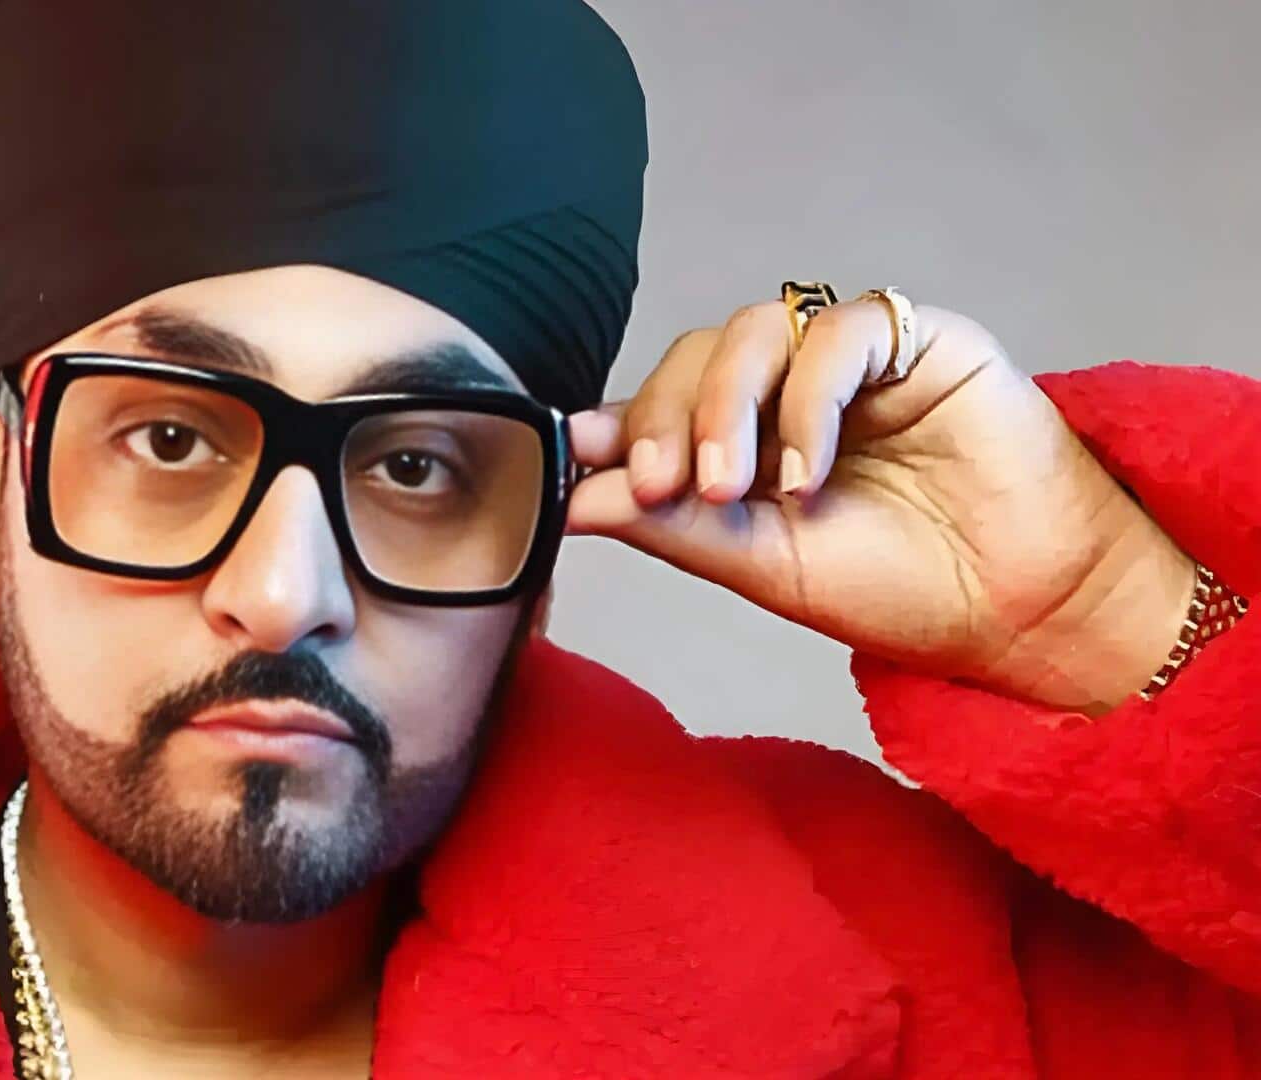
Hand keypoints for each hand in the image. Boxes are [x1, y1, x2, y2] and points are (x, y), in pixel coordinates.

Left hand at [565, 294, 1195, 715]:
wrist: (1020, 611)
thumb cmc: (897, 589)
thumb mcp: (761, 566)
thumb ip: (671, 527)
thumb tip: (569, 499)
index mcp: (743, 439)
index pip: (659, 403)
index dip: (614, 427)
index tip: (573, 466)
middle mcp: (788, 389)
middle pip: (696, 356)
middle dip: (663, 418)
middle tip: (663, 489)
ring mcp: (849, 359)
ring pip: (752, 330)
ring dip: (724, 407)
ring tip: (730, 489)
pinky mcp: (916, 338)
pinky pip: (839, 332)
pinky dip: (806, 399)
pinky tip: (805, 474)